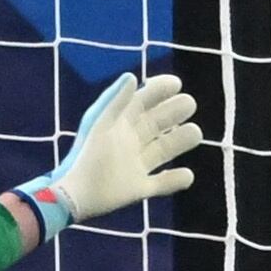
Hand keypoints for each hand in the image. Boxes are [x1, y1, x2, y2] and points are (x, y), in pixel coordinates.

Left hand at [17, 71, 201, 237]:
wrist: (75, 195)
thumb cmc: (86, 155)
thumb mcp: (100, 123)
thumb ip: (116, 101)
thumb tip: (132, 76)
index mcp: (119, 124)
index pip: (143, 101)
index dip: (159, 90)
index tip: (176, 83)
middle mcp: (130, 142)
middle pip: (158, 123)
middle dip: (174, 112)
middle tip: (189, 103)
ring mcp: (135, 165)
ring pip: (165, 149)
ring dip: (181, 141)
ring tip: (195, 133)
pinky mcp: (138, 188)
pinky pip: (162, 183)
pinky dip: (176, 180)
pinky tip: (188, 175)